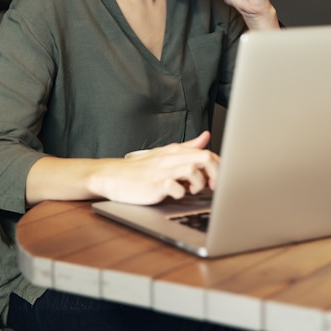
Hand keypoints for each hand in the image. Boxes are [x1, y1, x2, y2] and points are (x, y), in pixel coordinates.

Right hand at [88, 131, 218, 204]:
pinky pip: (173, 187)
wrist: (111, 176)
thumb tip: (206, 136)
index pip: (207, 152)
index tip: (218, 179)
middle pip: (204, 158)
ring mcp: (162, 172)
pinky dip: (180, 193)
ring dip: (199, 183)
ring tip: (192, 190)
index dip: (218, 166)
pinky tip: (177, 194)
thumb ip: (188, 147)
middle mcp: (171, 159)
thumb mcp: (165, 153)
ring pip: (192, 171)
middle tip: (212, 186)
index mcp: (175, 151)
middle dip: (216, 173)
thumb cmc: (139, 168)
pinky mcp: (154, 185)